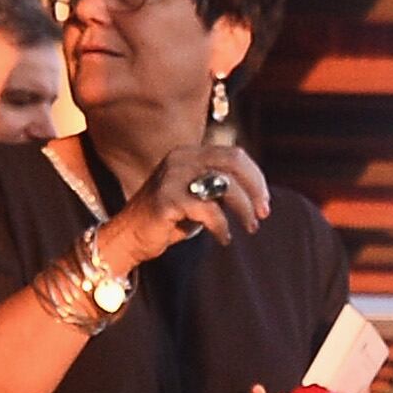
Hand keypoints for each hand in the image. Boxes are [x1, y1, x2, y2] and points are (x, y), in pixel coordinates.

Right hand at [101, 139, 268, 271]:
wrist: (128, 237)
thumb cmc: (168, 220)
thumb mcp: (197, 197)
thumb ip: (220, 188)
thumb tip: (257, 193)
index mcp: (189, 154)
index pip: (234, 154)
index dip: (255, 177)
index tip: (264, 202)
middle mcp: (181, 159)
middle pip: (233, 163)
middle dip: (255, 189)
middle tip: (264, 213)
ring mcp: (172, 177)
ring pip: (224, 185)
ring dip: (243, 209)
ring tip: (249, 228)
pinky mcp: (167, 199)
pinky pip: (208, 211)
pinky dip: (222, 227)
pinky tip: (223, 238)